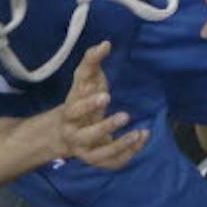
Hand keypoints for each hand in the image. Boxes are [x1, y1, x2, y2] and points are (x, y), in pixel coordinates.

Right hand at [56, 41, 148, 168]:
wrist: (64, 130)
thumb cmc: (80, 98)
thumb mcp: (83, 80)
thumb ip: (91, 62)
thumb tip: (105, 43)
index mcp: (69, 114)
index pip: (73, 111)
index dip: (88, 105)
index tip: (107, 95)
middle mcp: (74, 135)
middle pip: (86, 136)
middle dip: (105, 128)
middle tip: (125, 115)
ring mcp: (85, 151)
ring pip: (99, 155)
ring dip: (119, 146)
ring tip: (138, 133)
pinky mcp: (97, 159)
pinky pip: (111, 163)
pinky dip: (127, 154)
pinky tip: (142, 138)